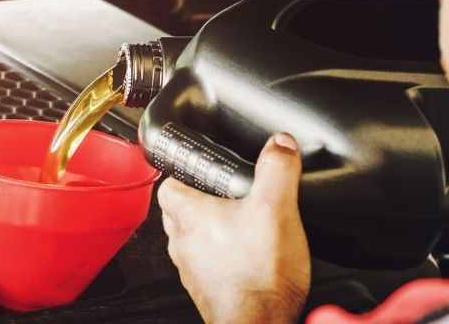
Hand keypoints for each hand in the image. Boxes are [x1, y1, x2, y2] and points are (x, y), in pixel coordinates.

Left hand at [159, 133, 310, 323]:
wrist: (260, 323)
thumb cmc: (259, 274)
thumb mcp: (276, 208)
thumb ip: (277, 169)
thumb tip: (280, 143)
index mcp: (189, 214)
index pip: (168, 183)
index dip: (184, 172)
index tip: (201, 168)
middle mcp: (183, 242)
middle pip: (178, 211)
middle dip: (199, 200)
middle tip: (224, 194)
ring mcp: (192, 268)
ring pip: (191, 239)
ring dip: (209, 230)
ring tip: (238, 223)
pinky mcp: (207, 289)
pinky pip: (207, 264)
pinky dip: (220, 256)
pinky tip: (245, 256)